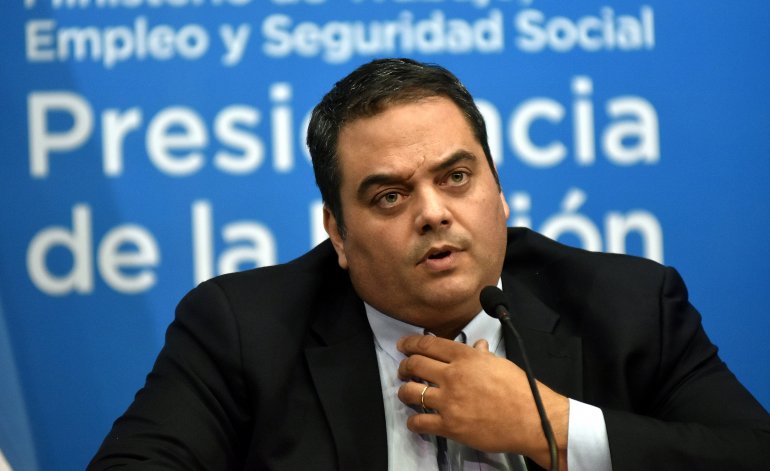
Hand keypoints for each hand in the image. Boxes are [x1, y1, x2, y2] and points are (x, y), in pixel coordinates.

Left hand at [396, 334, 568, 469]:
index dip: (411, 343)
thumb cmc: (521, 391)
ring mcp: (449, 401)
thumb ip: (482, 355)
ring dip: (404, 392)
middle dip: (404, 366)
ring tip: (407, 393)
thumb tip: (477, 346)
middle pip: (415, 365)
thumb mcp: (501, 364)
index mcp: (466, 358)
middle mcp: (453, 376)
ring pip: (411, 392)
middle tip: (403, 369)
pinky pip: (420, 422)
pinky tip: (416, 420)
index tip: (403, 344)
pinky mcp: (450, 425)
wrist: (533, 420)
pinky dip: (413, 422)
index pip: (428, 344)